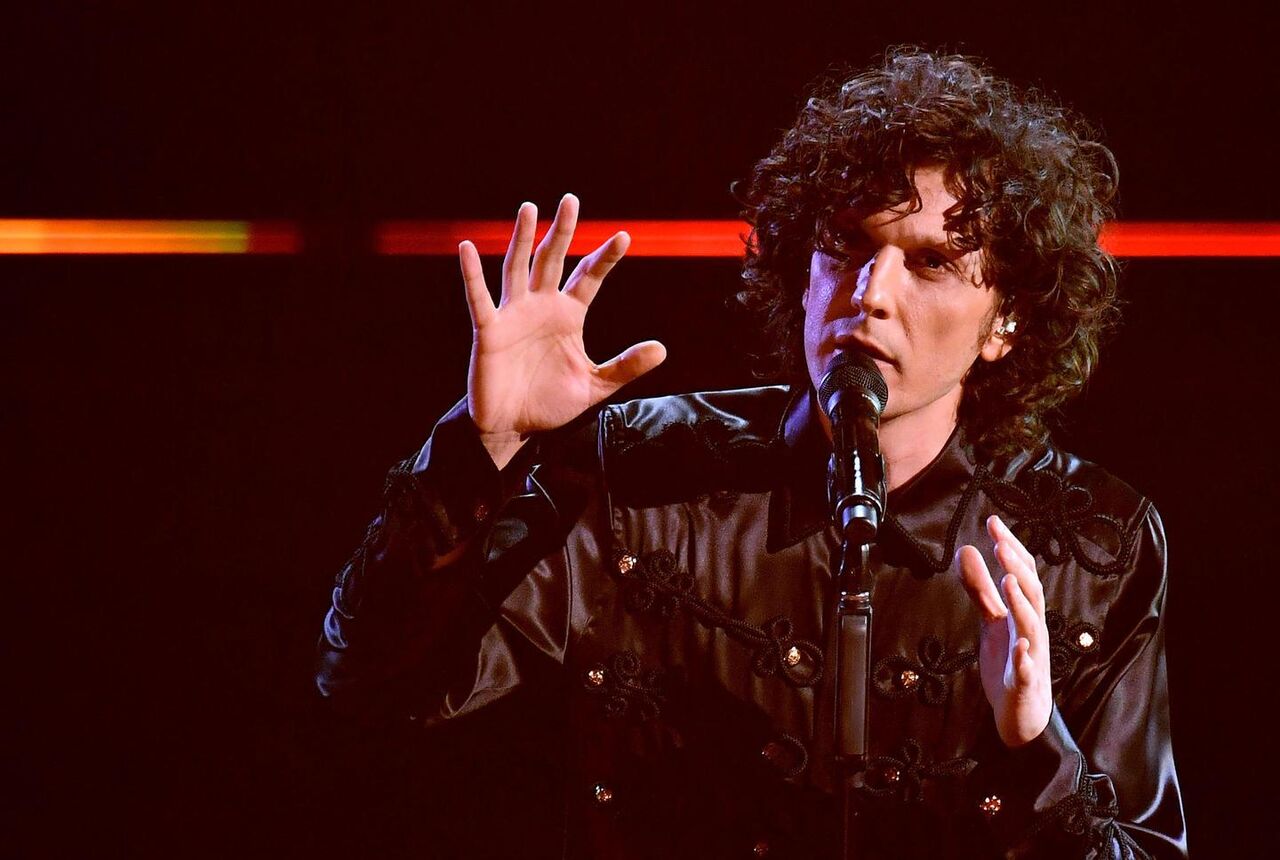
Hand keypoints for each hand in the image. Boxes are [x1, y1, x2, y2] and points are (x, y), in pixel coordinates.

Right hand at [458, 194, 666, 468]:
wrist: (513, 427)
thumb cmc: (550, 403)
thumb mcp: (596, 385)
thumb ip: (625, 366)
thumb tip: (662, 349)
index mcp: (569, 316)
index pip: (588, 278)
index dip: (605, 258)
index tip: (624, 237)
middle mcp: (542, 307)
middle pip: (553, 260)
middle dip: (562, 231)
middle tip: (571, 201)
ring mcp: (514, 315)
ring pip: (518, 268)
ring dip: (522, 238)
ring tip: (529, 208)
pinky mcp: (490, 330)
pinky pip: (479, 298)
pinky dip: (472, 273)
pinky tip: (467, 248)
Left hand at [957, 515, 1052, 746]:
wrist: (1022, 714)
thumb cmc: (1010, 662)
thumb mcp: (991, 621)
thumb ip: (981, 588)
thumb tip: (967, 549)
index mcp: (1023, 612)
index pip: (1021, 573)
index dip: (1010, 547)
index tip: (994, 521)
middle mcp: (1032, 630)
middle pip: (1029, 593)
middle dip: (1016, 567)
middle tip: (1000, 543)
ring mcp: (1032, 657)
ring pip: (1032, 626)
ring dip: (1021, 603)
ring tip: (1008, 580)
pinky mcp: (1025, 684)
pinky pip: (1028, 671)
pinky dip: (1026, 658)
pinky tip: (1020, 646)